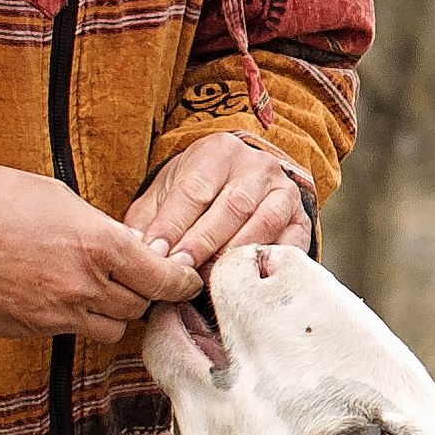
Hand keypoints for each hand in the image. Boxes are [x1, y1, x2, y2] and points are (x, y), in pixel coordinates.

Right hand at [0, 163, 201, 342]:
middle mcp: (84, 285)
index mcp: (100, 245)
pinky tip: (57, 296)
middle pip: (140, 306)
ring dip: (111, 312)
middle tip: (136, 279)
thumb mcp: (59, 197)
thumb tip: (123, 245)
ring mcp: (55, 313)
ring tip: (96, 290)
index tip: (184, 280)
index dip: (180, 282)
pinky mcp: (29, 329)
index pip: (165, 279)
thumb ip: (99, 229)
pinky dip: (74, 319)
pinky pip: (69, 332)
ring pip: (109, 328)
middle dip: (143, 293)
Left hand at [123, 130, 311, 282]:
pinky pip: (289, 245)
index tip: (155, 254)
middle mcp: (257, 166)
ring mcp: (284, 192)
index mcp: (218, 152)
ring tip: (206, 281)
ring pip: (262, 224)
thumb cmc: (196, 192)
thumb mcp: (166, 194)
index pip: (195, 189)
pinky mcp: (301, 220)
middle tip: (179, 272)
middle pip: (231, 206)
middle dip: (202, 243)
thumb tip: (134, 250)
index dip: (173, 224)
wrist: (242, 183)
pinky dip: (267, 265)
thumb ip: (147, 221)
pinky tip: (244, 282)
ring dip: (233, 256)